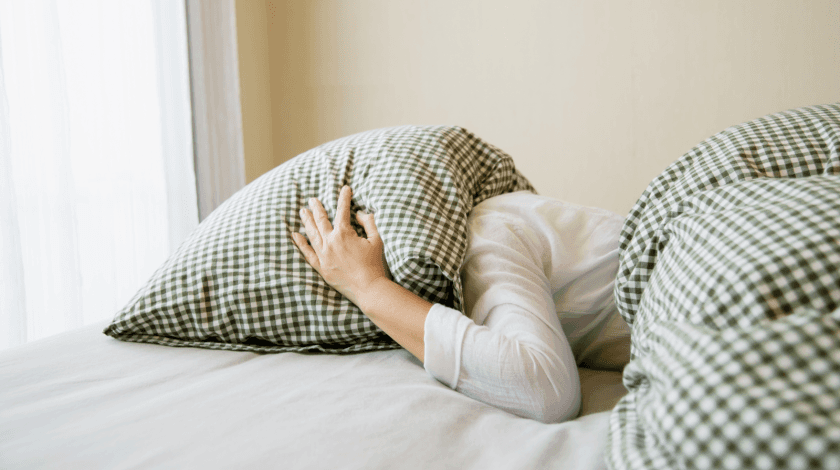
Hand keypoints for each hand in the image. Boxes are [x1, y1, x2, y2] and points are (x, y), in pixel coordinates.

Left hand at [291, 186, 389, 305]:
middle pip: (321, 220)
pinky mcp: (321, 267)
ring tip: (303, 211)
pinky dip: (301, 243)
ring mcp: (323, 255)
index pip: (342, 210)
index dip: (344, 198)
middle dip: (317, 207)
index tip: (345, 188)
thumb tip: (360, 213)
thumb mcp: (376, 240)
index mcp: (344, 233)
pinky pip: (307, 253)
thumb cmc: (375, 264)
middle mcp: (330, 242)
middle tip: (312, 200)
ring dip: (307, 221)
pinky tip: (295, 235)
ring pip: (312, 234)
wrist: (369, 288)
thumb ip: (369, 223)